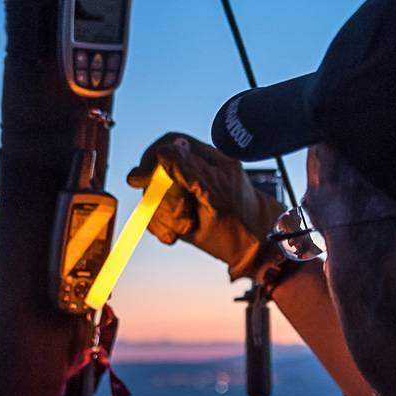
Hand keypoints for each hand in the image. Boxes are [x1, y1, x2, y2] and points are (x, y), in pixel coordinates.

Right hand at [125, 133, 284, 281]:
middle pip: (158, 174)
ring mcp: (188, 192)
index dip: (151, 160)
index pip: (170, 144)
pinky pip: (160, 214)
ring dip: (164, 216)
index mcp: (208, 160)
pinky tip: (177, 235)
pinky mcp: (182, 211)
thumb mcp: (215, 196)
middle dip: (162, 199)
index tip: (139, 179)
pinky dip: (165, 227)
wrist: (256, 250)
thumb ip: (189, 169)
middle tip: (178, 217)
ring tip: (182, 230)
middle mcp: (196, 173)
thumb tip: (165, 149)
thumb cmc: (243, 224)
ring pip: (156, 197)